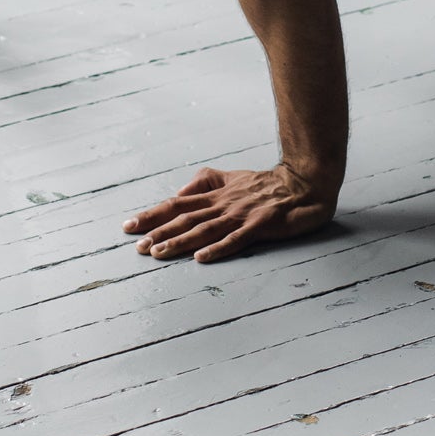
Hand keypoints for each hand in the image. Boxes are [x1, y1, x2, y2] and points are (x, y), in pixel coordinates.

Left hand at [123, 164, 336, 263]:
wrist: (305, 182)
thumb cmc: (269, 184)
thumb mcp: (234, 177)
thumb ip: (208, 181)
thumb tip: (181, 190)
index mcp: (217, 194)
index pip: (178, 204)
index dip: (153, 215)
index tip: (129, 227)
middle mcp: (225, 203)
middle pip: (187, 218)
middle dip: (160, 232)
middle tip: (137, 246)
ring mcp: (243, 214)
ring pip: (206, 229)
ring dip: (181, 241)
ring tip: (159, 253)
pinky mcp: (262, 225)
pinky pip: (237, 239)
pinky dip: (218, 248)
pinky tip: (201, 258)